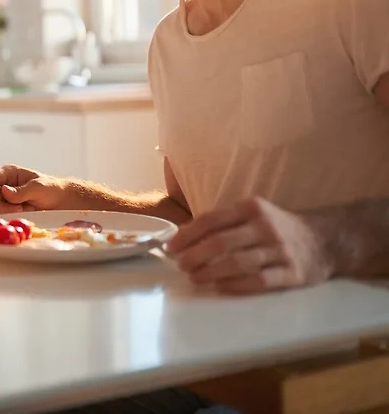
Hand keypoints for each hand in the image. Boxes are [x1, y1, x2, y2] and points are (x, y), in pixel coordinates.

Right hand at [0, 165, 82, 213]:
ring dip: (7, 211)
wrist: (62, 201)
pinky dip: (11, 216)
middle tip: (18, 209)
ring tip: (25, 210)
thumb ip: (21, 191)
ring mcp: (5, 197)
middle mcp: (4, 183)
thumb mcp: (38, 188)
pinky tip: (24, 213)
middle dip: (0, 205)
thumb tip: (4, 190)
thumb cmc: (52, 189)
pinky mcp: (9, 208)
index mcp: (9, 172)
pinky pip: (2, 214)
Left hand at [167, 197, 332, 294]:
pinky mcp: (292, 273)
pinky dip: (236, 286)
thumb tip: (184, 237)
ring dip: (211, 272)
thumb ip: (224, 222)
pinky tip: (220, 288)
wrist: (325, 241)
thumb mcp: (253, 214)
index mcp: (251, 208)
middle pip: (220, 243)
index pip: (211, 220)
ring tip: (196, 278)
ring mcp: (280, 250)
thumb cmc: (277, 228)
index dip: (187, 235)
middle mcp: (265, 227)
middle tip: (181, 267)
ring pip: (237, 263)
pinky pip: (259, 281)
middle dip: (195, 256)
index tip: (171, 248)